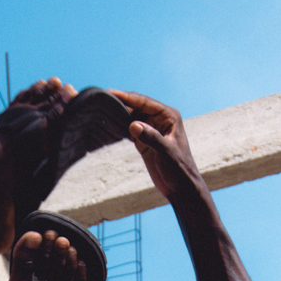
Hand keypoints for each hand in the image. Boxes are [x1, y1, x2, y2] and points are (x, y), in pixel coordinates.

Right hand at [112, 91, 203, 205]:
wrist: (180, 188)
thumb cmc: (179, 169)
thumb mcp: (166, 152)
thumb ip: (151, 138)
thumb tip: (133, 125)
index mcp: (168, 116)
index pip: (145, 102)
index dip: (127, 97)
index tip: (110, 92)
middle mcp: (159, 120)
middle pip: (136, 107)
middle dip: (120, 104)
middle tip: (101, 101)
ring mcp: (151, 130)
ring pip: (131, 117)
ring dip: (118, 115)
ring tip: (100, 111)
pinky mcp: (144, 140)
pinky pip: (129, 129)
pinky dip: (119, 127)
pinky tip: (107, 126)